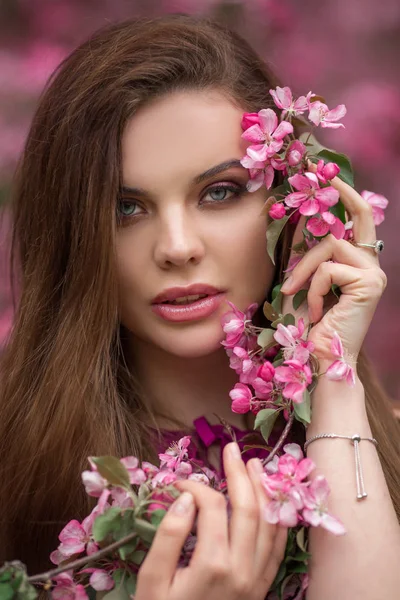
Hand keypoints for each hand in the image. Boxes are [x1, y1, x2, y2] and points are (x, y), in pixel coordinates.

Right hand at [135, 442, 286, 599]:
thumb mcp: (152, 582)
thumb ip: (169, 536)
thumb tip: (187, 496)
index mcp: (213, 564)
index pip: (211, 506)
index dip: (196, 485)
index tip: (180, 482)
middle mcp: (242, 569)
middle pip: (248, 507)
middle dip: (240, 473)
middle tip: (230, 448)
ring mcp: (257, 581)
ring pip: (270, 525)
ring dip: (264, 491)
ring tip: (255, 465)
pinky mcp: (262, 589)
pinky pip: (278, 549)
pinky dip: (277, 521)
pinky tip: (271, 504)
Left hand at [280, 172, 386, 366]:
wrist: (325, 360)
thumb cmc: (313, 326)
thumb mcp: (310, 284)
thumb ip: (313, 258)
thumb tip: (302, 223)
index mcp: (359, 264)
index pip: (357, 221)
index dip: (344, 195)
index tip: (325, 173)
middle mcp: (372, 265)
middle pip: (361, 215)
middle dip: (341, 190)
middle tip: (319, 172)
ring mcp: (374, 274)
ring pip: (330, 245)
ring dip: (304, 270)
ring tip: (292, 294)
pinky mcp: (369, 283)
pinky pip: (328, 269)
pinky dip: (311, 289)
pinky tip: (313, 312)